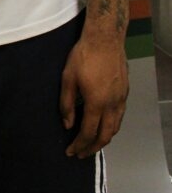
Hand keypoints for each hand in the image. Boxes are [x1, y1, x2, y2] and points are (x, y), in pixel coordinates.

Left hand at [60, 31, 128, 157]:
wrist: (105, 39)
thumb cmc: (83, 56)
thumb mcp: (68, 78)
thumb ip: (66, 104)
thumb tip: (67, 124)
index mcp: (96, 103)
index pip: (88, 133)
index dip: (78, 145)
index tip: (70, 152)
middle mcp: (112, 105)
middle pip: (105, 136)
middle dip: (92, 148)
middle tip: (80, 154)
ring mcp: (121, 99)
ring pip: (115, 128)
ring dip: (103, 139)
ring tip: (91, 143)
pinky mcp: (125, 92)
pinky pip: (119, 117)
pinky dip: (111, 127)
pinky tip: (103, 124)